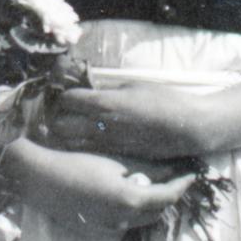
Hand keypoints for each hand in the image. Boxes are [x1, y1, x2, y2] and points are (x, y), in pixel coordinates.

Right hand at [0, 138, 193, 231]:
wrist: (41, 179)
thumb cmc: (79, 163)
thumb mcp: (117, 163)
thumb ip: (147, 169)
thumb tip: (171, 168)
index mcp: (130, 201)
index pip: (167, 197)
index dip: (182, 185)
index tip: (191, 173)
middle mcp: (122, 220)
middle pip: (157, 212)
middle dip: (169, 196)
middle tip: (175, 178)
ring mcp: (106, 229)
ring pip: (141, 219)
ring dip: (152, 205)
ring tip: (154, 184)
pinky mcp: (93, 230)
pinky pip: (123, 223)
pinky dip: (133, 211)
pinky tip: (128, 193)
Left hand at [42, 84, 213, 161]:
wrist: (184, 127)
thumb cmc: (163, 100)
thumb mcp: (134, 86)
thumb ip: (110, 91)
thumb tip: (94, 92)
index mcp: (104, 103)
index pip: (68, 99)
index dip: (63, 94)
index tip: (65, 91)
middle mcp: (99, 125)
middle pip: (60, 125)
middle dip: (56, 117)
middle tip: (59, 111)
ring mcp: (105, 143)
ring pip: (69, 143)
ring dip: (64, 134)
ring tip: (65, 127)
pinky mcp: (112, 154)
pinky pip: (86, 150)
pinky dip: (79, 145)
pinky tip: (82, 139)